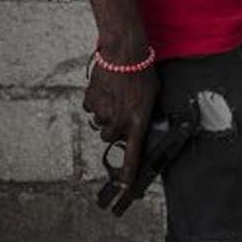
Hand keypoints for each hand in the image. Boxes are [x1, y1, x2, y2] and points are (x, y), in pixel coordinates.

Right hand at [84, 58, 158, 192]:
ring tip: (114, 94)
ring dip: (105, 113)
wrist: (124, 53)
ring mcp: (102, 112)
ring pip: (99, 122)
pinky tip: (105, 89)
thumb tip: (138, 125)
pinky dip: (96, 102)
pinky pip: (90, 108)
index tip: (123, 188)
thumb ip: (144, 115)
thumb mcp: (151, 97)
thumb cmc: (141, 72)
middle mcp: (118, 121)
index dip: (127, 174)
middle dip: (113, 127)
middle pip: (109, 137)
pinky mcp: (90, 101)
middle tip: (120, 110)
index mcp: (136, 122)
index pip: (132, 155)